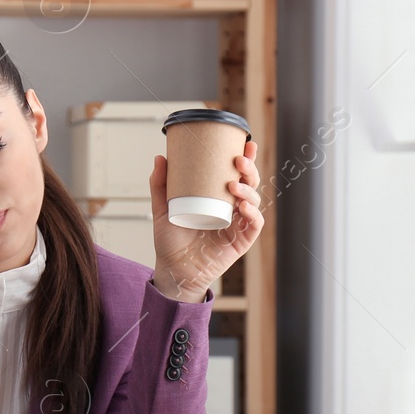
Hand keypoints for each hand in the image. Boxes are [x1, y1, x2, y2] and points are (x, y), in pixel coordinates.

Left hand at [149, 140, 263, 301]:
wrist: (173, 270)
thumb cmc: (170, 241)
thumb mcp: (163, 208)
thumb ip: (160, 185)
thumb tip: (160, 157)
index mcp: (219, 198)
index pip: (236, 174)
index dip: (246, 159)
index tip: (246, 143)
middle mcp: (232, 209)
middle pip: (250, 184)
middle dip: (249, 170)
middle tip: (238, 161)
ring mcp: (238, 225)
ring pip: (254, 202)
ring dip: (248, 191)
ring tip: (234, 186)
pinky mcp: (241, 241)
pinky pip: (254, 225)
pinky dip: (253, 214)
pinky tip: (244, 207)